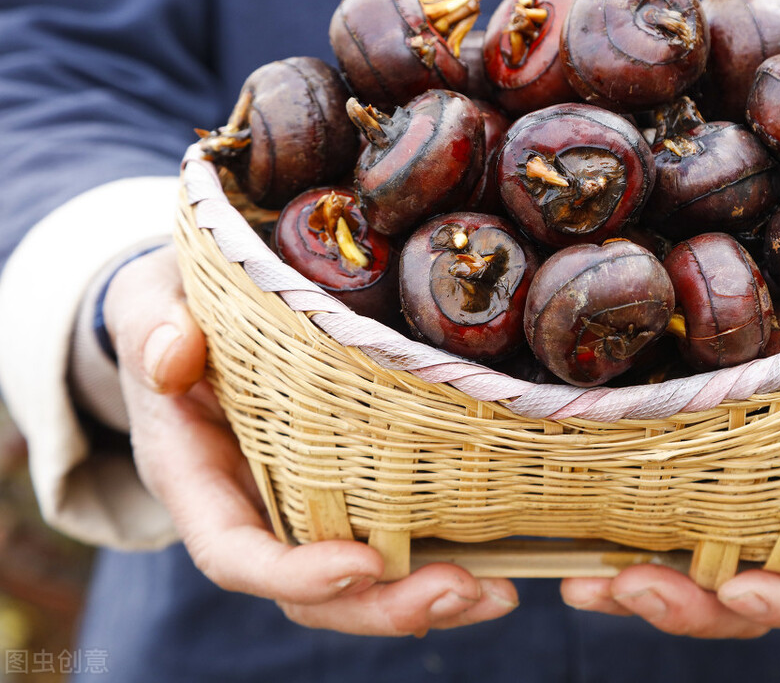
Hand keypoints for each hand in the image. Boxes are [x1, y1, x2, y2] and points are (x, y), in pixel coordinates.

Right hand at [104, 245, 517, 634]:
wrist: (195, 313)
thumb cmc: (173, 309)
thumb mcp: (149, 305)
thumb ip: (152, 326)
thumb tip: (172, 353)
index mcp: (195, 479)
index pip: (234, 554)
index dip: (295, 573)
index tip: (363, 565)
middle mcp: (249, 511)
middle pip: (310, 593)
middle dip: (383, 606)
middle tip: (462, 591)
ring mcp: (301, 508)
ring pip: (356, 585)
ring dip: (426, 600)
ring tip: (495, 594)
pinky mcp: (348, 491)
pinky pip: (389, 544)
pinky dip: (441, 562)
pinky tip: (496, 570)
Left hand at [559, 363, 779, 637]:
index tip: (739, 592)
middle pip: (748, 604)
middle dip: (688, 609)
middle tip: (628, 589)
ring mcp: (747, 526)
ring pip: (696, 585)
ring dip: (637, 593)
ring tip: (580, 586)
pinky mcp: (703, 497)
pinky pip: (663, 540)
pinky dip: (619, 552)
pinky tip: (573, 555)